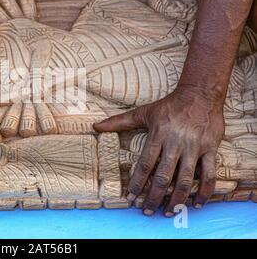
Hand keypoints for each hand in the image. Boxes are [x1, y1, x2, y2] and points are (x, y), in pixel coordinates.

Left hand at [94, 85, 223, 215]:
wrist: (200, 94)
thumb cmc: (169, 105)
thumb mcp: (143, 112)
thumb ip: (119, 122)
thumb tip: (96, 126)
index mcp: (158, 135)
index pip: (145, 164)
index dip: (137, 183)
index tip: (130, 198)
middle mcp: (175, 143)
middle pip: (163, 176)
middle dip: (154, 197)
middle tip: (147, 211)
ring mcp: (194, 147)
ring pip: (185, 179)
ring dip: (176, 199)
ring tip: (167, 212)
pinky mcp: (210, 149)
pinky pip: (209, 175)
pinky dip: (204, 192)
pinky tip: (196, 204)